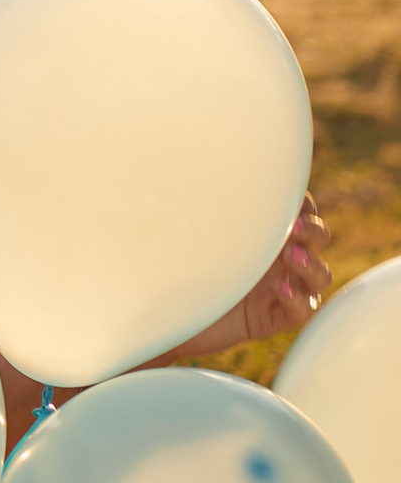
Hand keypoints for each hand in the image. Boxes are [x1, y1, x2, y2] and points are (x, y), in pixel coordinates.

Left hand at [164, 193, 330, 360]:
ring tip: (291, 258)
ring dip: (311, 264)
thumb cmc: (171, 264)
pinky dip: (298, 300)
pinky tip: (281, 289)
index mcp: (262, 230)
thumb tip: (188, 164)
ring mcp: (279, 287)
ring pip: (319, 275)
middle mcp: (276, 257)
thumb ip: (198, 205)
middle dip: (311, 230)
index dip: (300, 202)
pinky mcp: (273, 318)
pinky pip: (302, 310)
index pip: (299, 209)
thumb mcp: (184, 230)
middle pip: (317, 238)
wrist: (162, 313)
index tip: (286, 196)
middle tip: (294, 227)